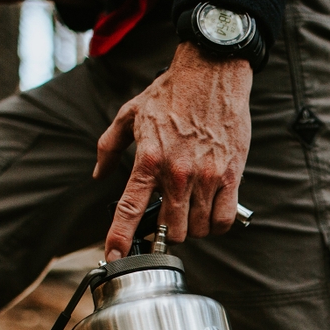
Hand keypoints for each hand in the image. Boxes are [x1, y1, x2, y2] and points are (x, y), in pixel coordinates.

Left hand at [95, 42, 252, 259]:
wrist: (213, 73)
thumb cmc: (172, 93)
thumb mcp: (130, 113)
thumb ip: (109, 147)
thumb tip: (99, 175)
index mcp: (148, 160)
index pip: (130, 209)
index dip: (119, 237)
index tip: (114, 256)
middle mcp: (177, 174)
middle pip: (171, 231)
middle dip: (167, 233)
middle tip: (169, 220)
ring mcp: (206, 178)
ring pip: (198, 229)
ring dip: (193, 228)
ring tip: (191, 212)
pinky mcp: (230, 177)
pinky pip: (223, 221)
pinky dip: (216, 226)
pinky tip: (211, 214)